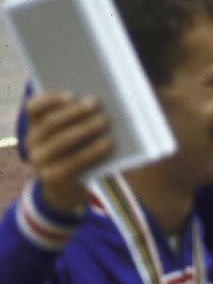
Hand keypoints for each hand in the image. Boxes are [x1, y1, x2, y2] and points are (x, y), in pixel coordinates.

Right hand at [24, 91, 110, 212]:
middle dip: (75, 112)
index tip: (71, 93)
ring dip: (85, 128)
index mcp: (32, 127)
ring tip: (104, 120)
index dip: (50, 99)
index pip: (33, 107)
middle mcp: (32, 143)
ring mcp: (40, 162)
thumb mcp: (66, 136)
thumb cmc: (71, 153)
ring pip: (62, 141)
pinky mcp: (54, 177)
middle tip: (96, 103)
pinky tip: (108, 142)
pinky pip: (75, 160)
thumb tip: (94, 103)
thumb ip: (73, 120)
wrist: (63, 190)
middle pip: (51, 123)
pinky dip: (94, 150)